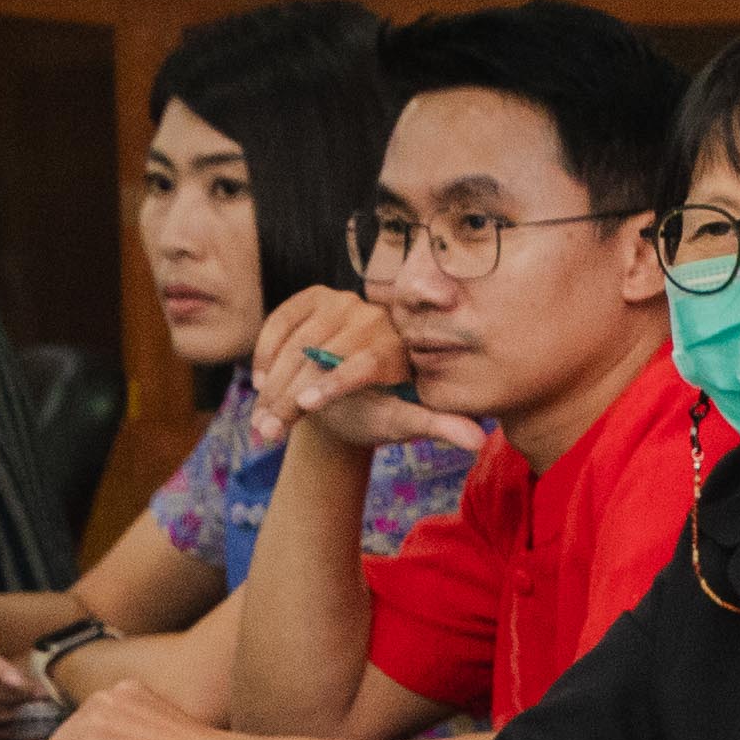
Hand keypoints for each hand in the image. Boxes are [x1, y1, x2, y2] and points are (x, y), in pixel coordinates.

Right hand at [245, 285, 448, 451]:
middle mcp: (375, 318)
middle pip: (324, 355)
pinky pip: (280, 322)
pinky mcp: (313, 297)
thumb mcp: (405, 424)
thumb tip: (479, 442)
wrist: (344, 398)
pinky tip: (260, 384)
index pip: (366, 361)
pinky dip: (264, 352)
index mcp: (402, 347)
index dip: (334, 383)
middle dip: (291, 396)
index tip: (306, 406)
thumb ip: (438, 427)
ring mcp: (342, 303)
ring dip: (271, 383)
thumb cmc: (377, 413)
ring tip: (261, 421)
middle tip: (269, 430)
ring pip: (297, 342)